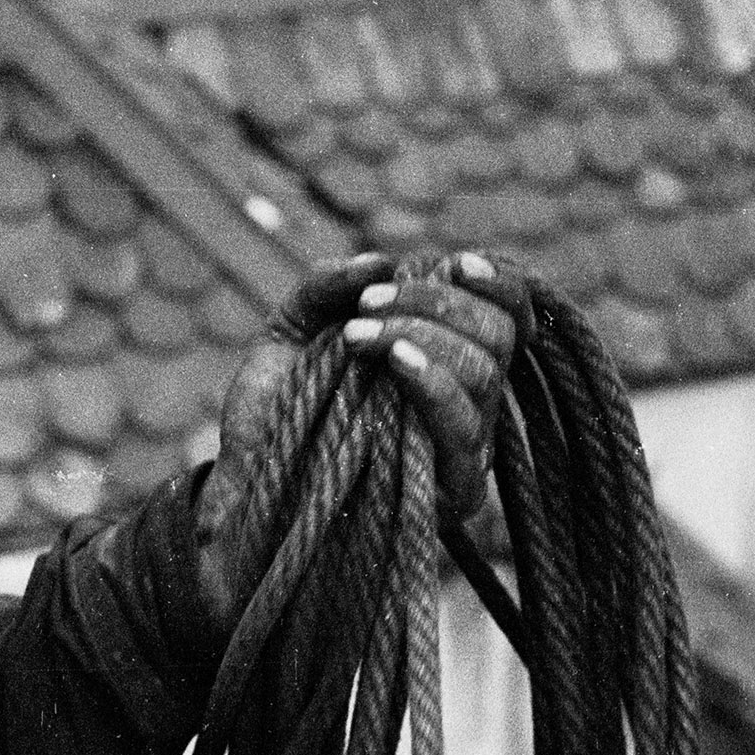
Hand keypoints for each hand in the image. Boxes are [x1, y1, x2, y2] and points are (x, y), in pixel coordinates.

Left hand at [190, 249, 525, 634]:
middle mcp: (469, 403)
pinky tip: (393, 361)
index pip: (509, 315)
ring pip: (485, 374)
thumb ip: (328, 287)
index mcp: (447, 359)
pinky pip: (463, 430)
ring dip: (422, 335)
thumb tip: (380, 262)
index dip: (500, 283)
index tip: (458, 262)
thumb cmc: (275, 410)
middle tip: (366, 310)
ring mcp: (463, 448)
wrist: (244, 485)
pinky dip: (432, 383)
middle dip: (436, 303)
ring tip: (358, 336)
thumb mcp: (290, 331)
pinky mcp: (450, 492)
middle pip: (499, 336)